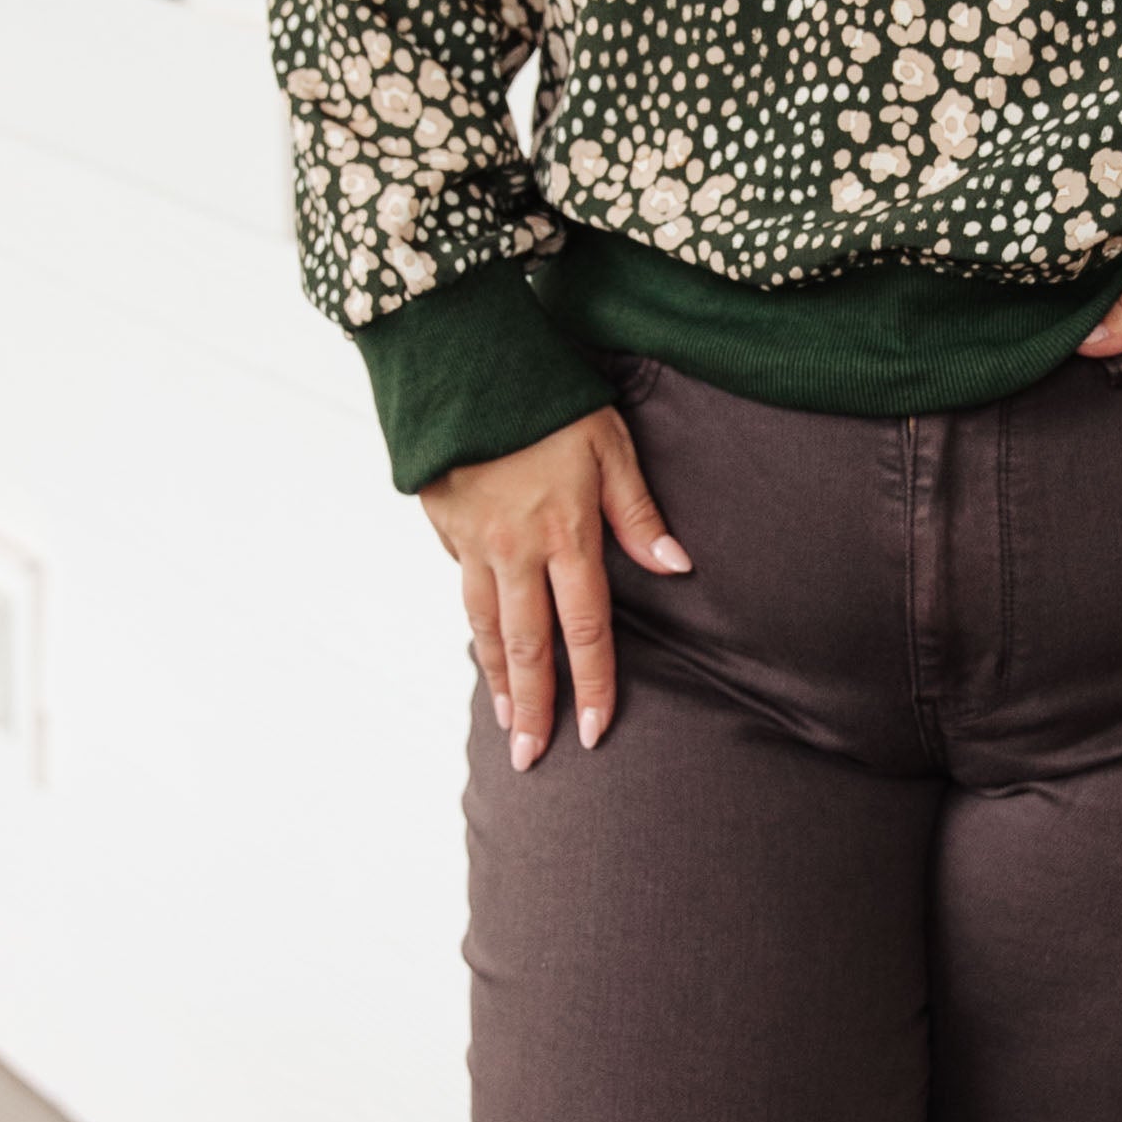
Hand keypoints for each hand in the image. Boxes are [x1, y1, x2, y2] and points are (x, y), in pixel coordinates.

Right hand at [422, 411, 689, 766]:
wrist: (460, 362)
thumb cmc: (546, 397)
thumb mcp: (608, 443)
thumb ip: (638, 511)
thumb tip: (677, 565)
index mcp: (565, 534)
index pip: (584, 630)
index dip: (590, 687)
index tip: (592, 733)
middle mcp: (516, 551)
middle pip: (527, 647)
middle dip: (533, 709)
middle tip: (531, 759)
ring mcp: (474, 544)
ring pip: (484, 629)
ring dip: (497, 682)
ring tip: (507, 722)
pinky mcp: (445, 528)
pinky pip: (464, 589)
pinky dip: (474, 628)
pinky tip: (483, 650)